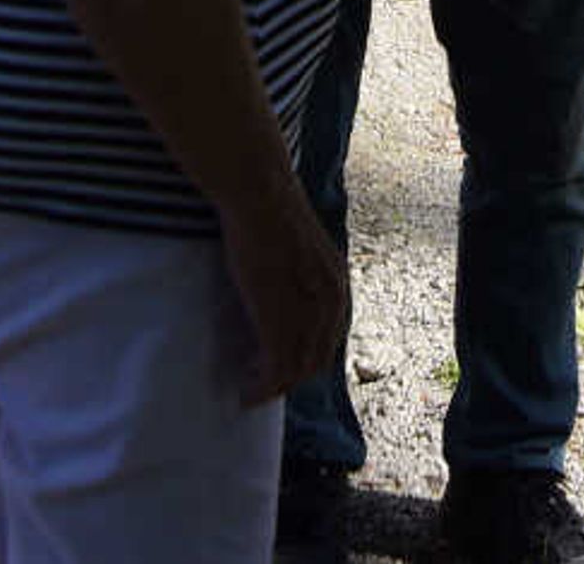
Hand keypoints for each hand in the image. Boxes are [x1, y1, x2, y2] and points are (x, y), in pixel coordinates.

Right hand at [216, 175, 348, 407]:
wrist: (259, 191)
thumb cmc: (269, 207)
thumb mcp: (298, 243)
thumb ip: (299, 269)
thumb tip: (283, 279)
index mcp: (338, 282)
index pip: (330, 337)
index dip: (306, 356)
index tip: (280, 363)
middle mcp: (330, 301)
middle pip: (317, 359)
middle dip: (291, 376)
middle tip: (262, 383)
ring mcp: (307, 310)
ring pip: (296, 369)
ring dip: (273, 387)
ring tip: (250, 392)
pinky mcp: (279, 316)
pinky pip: (276, 368)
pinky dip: (262, 387)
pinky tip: (245, 390)